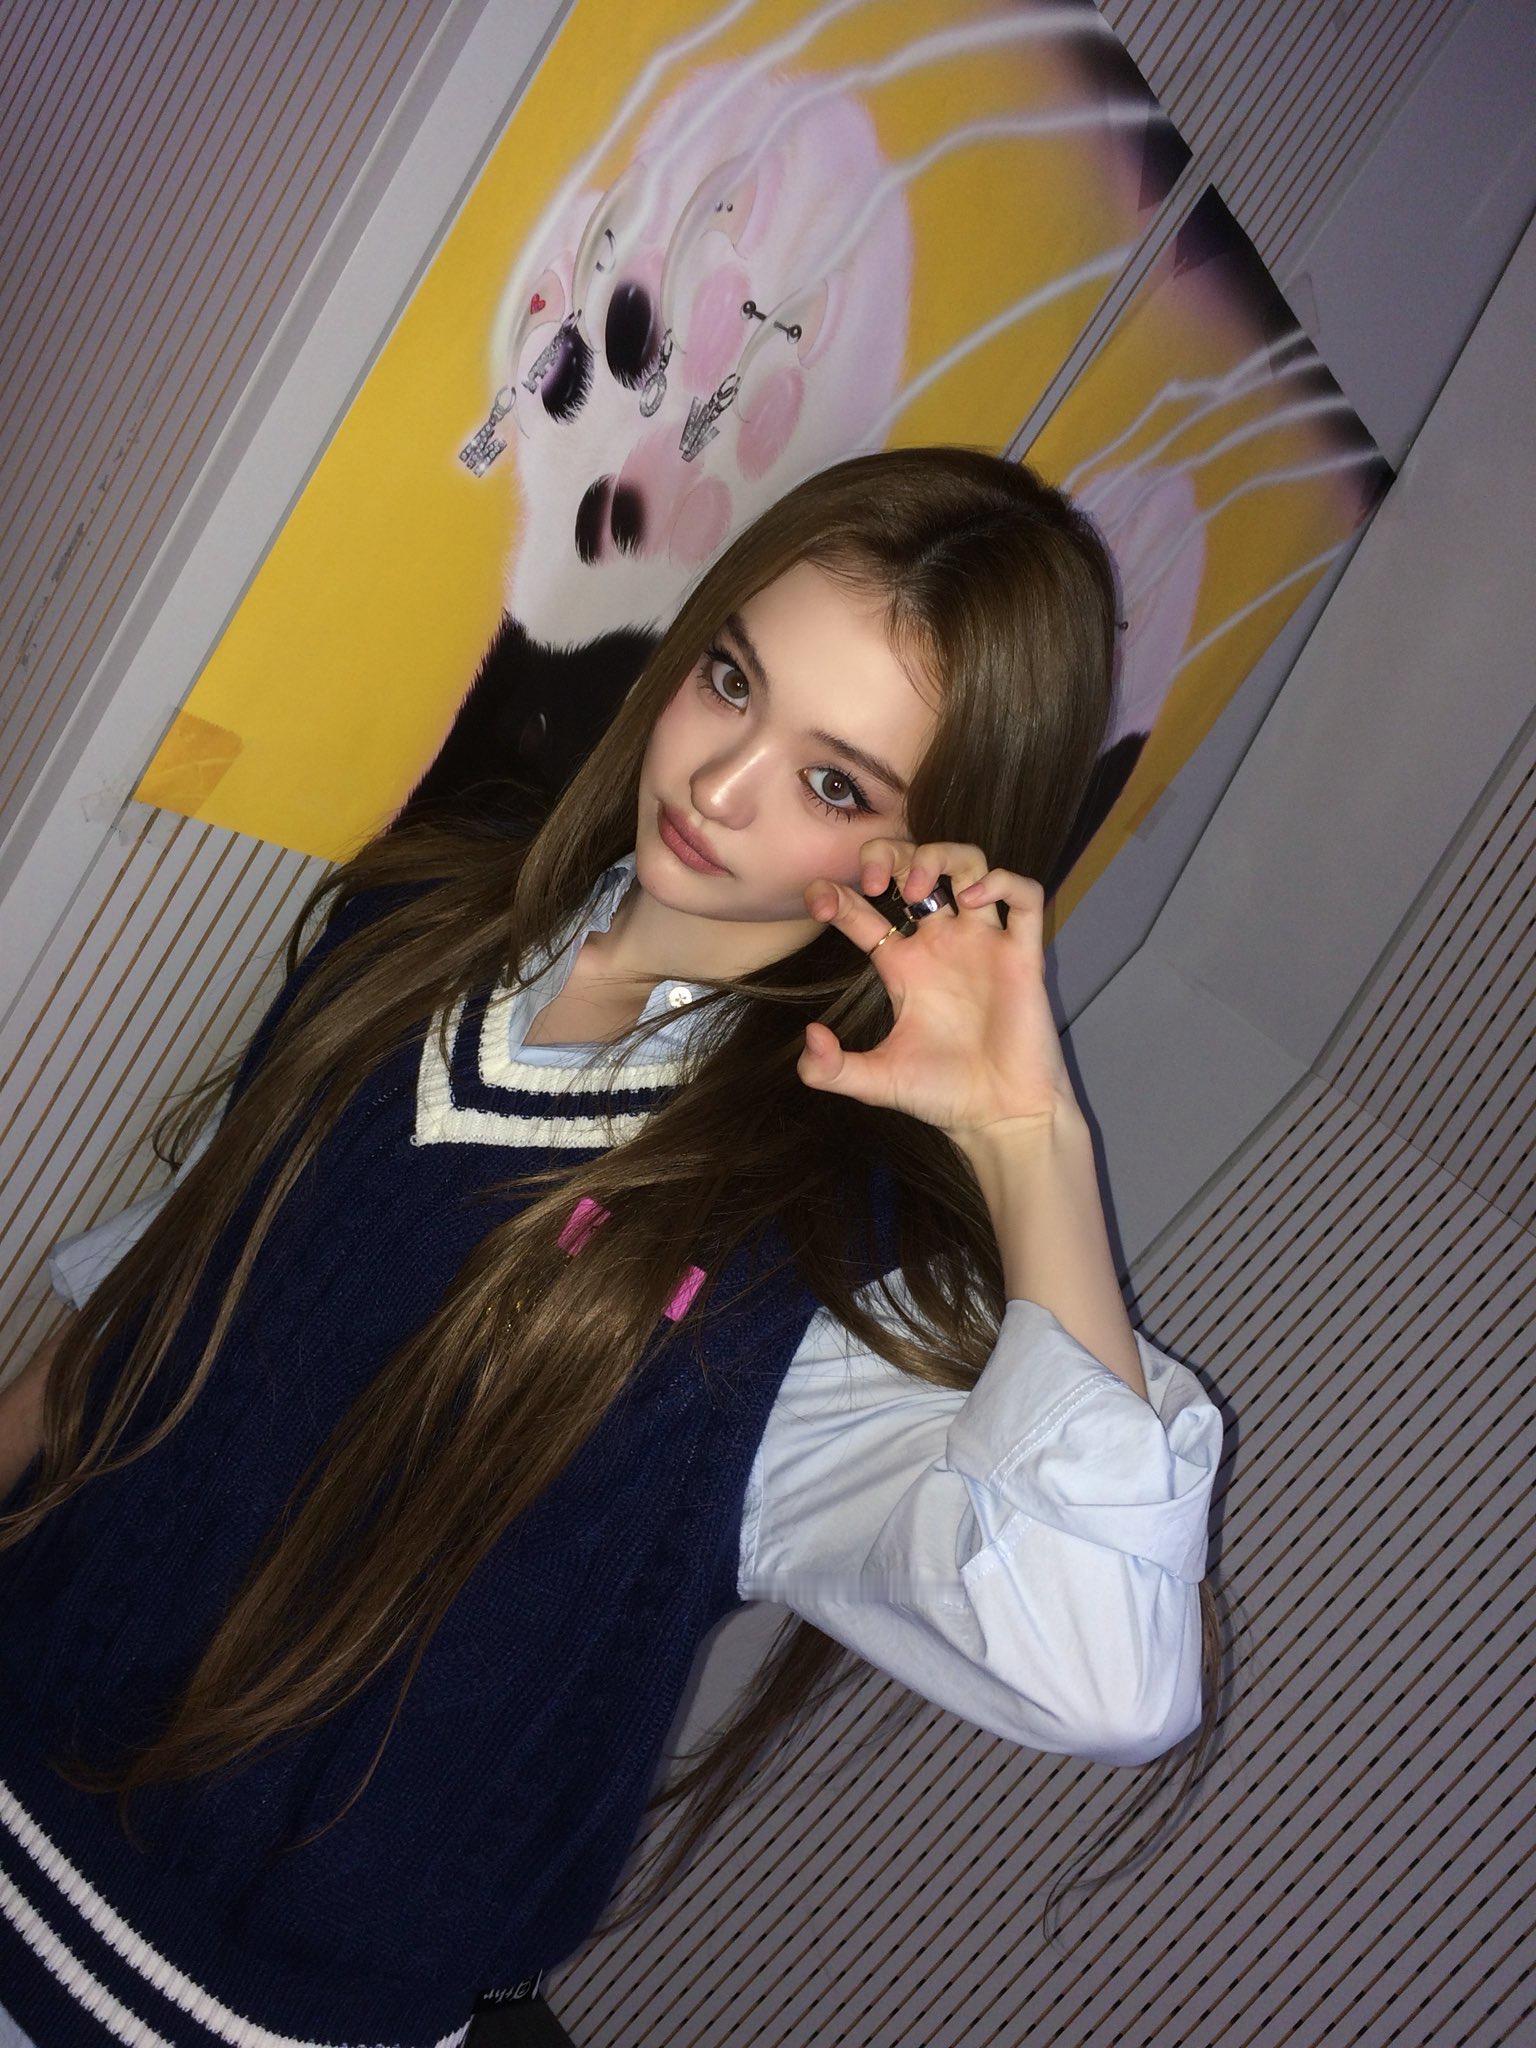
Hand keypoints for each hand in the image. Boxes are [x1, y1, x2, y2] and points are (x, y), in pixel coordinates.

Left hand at [797, 837, 1081, 1143]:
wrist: (1000, 1118)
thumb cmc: (941, 1096)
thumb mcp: (874, 1083)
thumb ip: (830, 1070)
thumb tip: (811, 1036)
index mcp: (901, 966)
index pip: (862, 910)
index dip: (837, 893)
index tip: (820, 899)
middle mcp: (940, 944)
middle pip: (915, 865)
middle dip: (893, 855)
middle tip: (879, 882)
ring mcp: (983, 944)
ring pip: (968, 864)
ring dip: (942, 858)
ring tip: (922, 889)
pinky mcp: (1022, 955)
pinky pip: (1024, 897)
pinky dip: (1002, 881)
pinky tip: (975, 900)